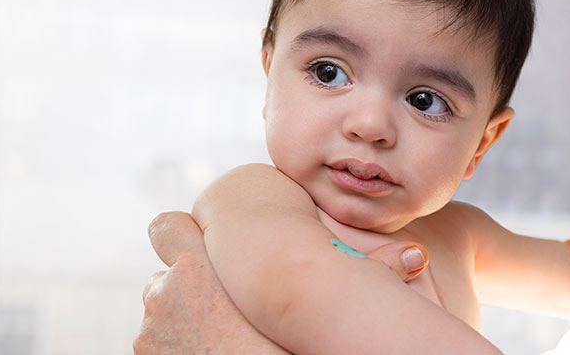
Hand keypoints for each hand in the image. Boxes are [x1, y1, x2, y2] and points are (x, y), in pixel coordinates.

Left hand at [136, 211, 436, 353]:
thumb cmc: (298, 345)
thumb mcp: (326, 312)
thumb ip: (368, 274)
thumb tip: (417, 254)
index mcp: (197, 265)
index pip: (167, 227)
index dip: (183, 236)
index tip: (203, 246)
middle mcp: (164, 294)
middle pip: (165, 274)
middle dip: (191, 283)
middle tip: (227, 300)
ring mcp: (152, 333)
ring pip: (163, 312)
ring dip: (187, 319)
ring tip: (228, 337)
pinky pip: (163, 346)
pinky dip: (184, 349)